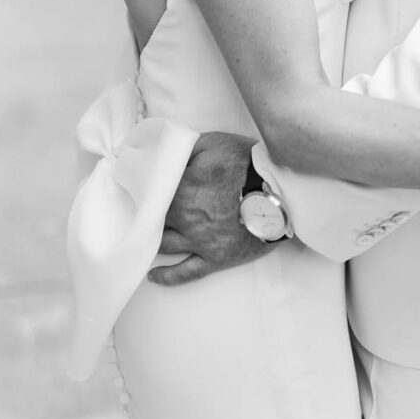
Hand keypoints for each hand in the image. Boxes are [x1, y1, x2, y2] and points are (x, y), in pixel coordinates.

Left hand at [149, 131, 267, 285]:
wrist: (282, 192)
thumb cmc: (249, 164)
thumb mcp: (214, 142)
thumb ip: (185, 148)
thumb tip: (164, 153)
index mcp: (181, 189)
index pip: (151, 193)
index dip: (144, 192)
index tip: (138, 191)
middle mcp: (185, 218)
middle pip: (154, 220)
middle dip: (145, 217)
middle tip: (137, 215)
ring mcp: (199, 241)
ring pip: (164, 246)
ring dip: (152, 242)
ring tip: (144, 240)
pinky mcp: (215, 258)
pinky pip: (186, 273)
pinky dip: (167, 276)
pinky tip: (154, 276)